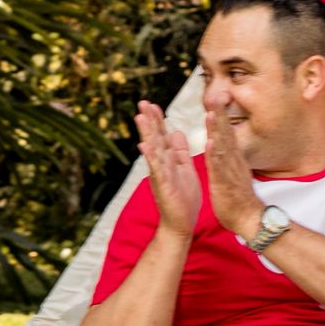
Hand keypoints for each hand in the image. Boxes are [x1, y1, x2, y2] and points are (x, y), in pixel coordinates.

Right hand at [135, 101, 199, 236]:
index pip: (161, 135)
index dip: (157, 120)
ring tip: (140, 117)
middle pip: (154, 138)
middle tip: (142, 102)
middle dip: (149, 120)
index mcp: (168, 160)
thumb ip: (179, 151)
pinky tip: (145, 146)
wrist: (181, 223)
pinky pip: (157, 169)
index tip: (152, 103)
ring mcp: (160, 175)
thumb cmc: (183, 198)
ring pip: (153, 150)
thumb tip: (175, 131)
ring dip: (146, 134)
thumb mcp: (184, 169)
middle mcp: (160, 165)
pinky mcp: (163, 186)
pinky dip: (151, 157)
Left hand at [201, 95, 261, 238]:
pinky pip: (219, 168)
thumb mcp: (233, 172)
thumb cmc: (238, 197)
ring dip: (218, 130)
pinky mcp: (225, 183)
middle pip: (227, 134)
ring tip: (213, 113)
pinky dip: (215, 154)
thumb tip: (225, 145)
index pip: (227, 133)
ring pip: (223, 147)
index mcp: (232, 158)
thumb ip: (229, 158)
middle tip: (217, 95)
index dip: (221, 116)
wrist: (248, 218)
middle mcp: (233, 161)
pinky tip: (211, 143)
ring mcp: (230, 171)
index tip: (217, 98)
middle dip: (221, 114)